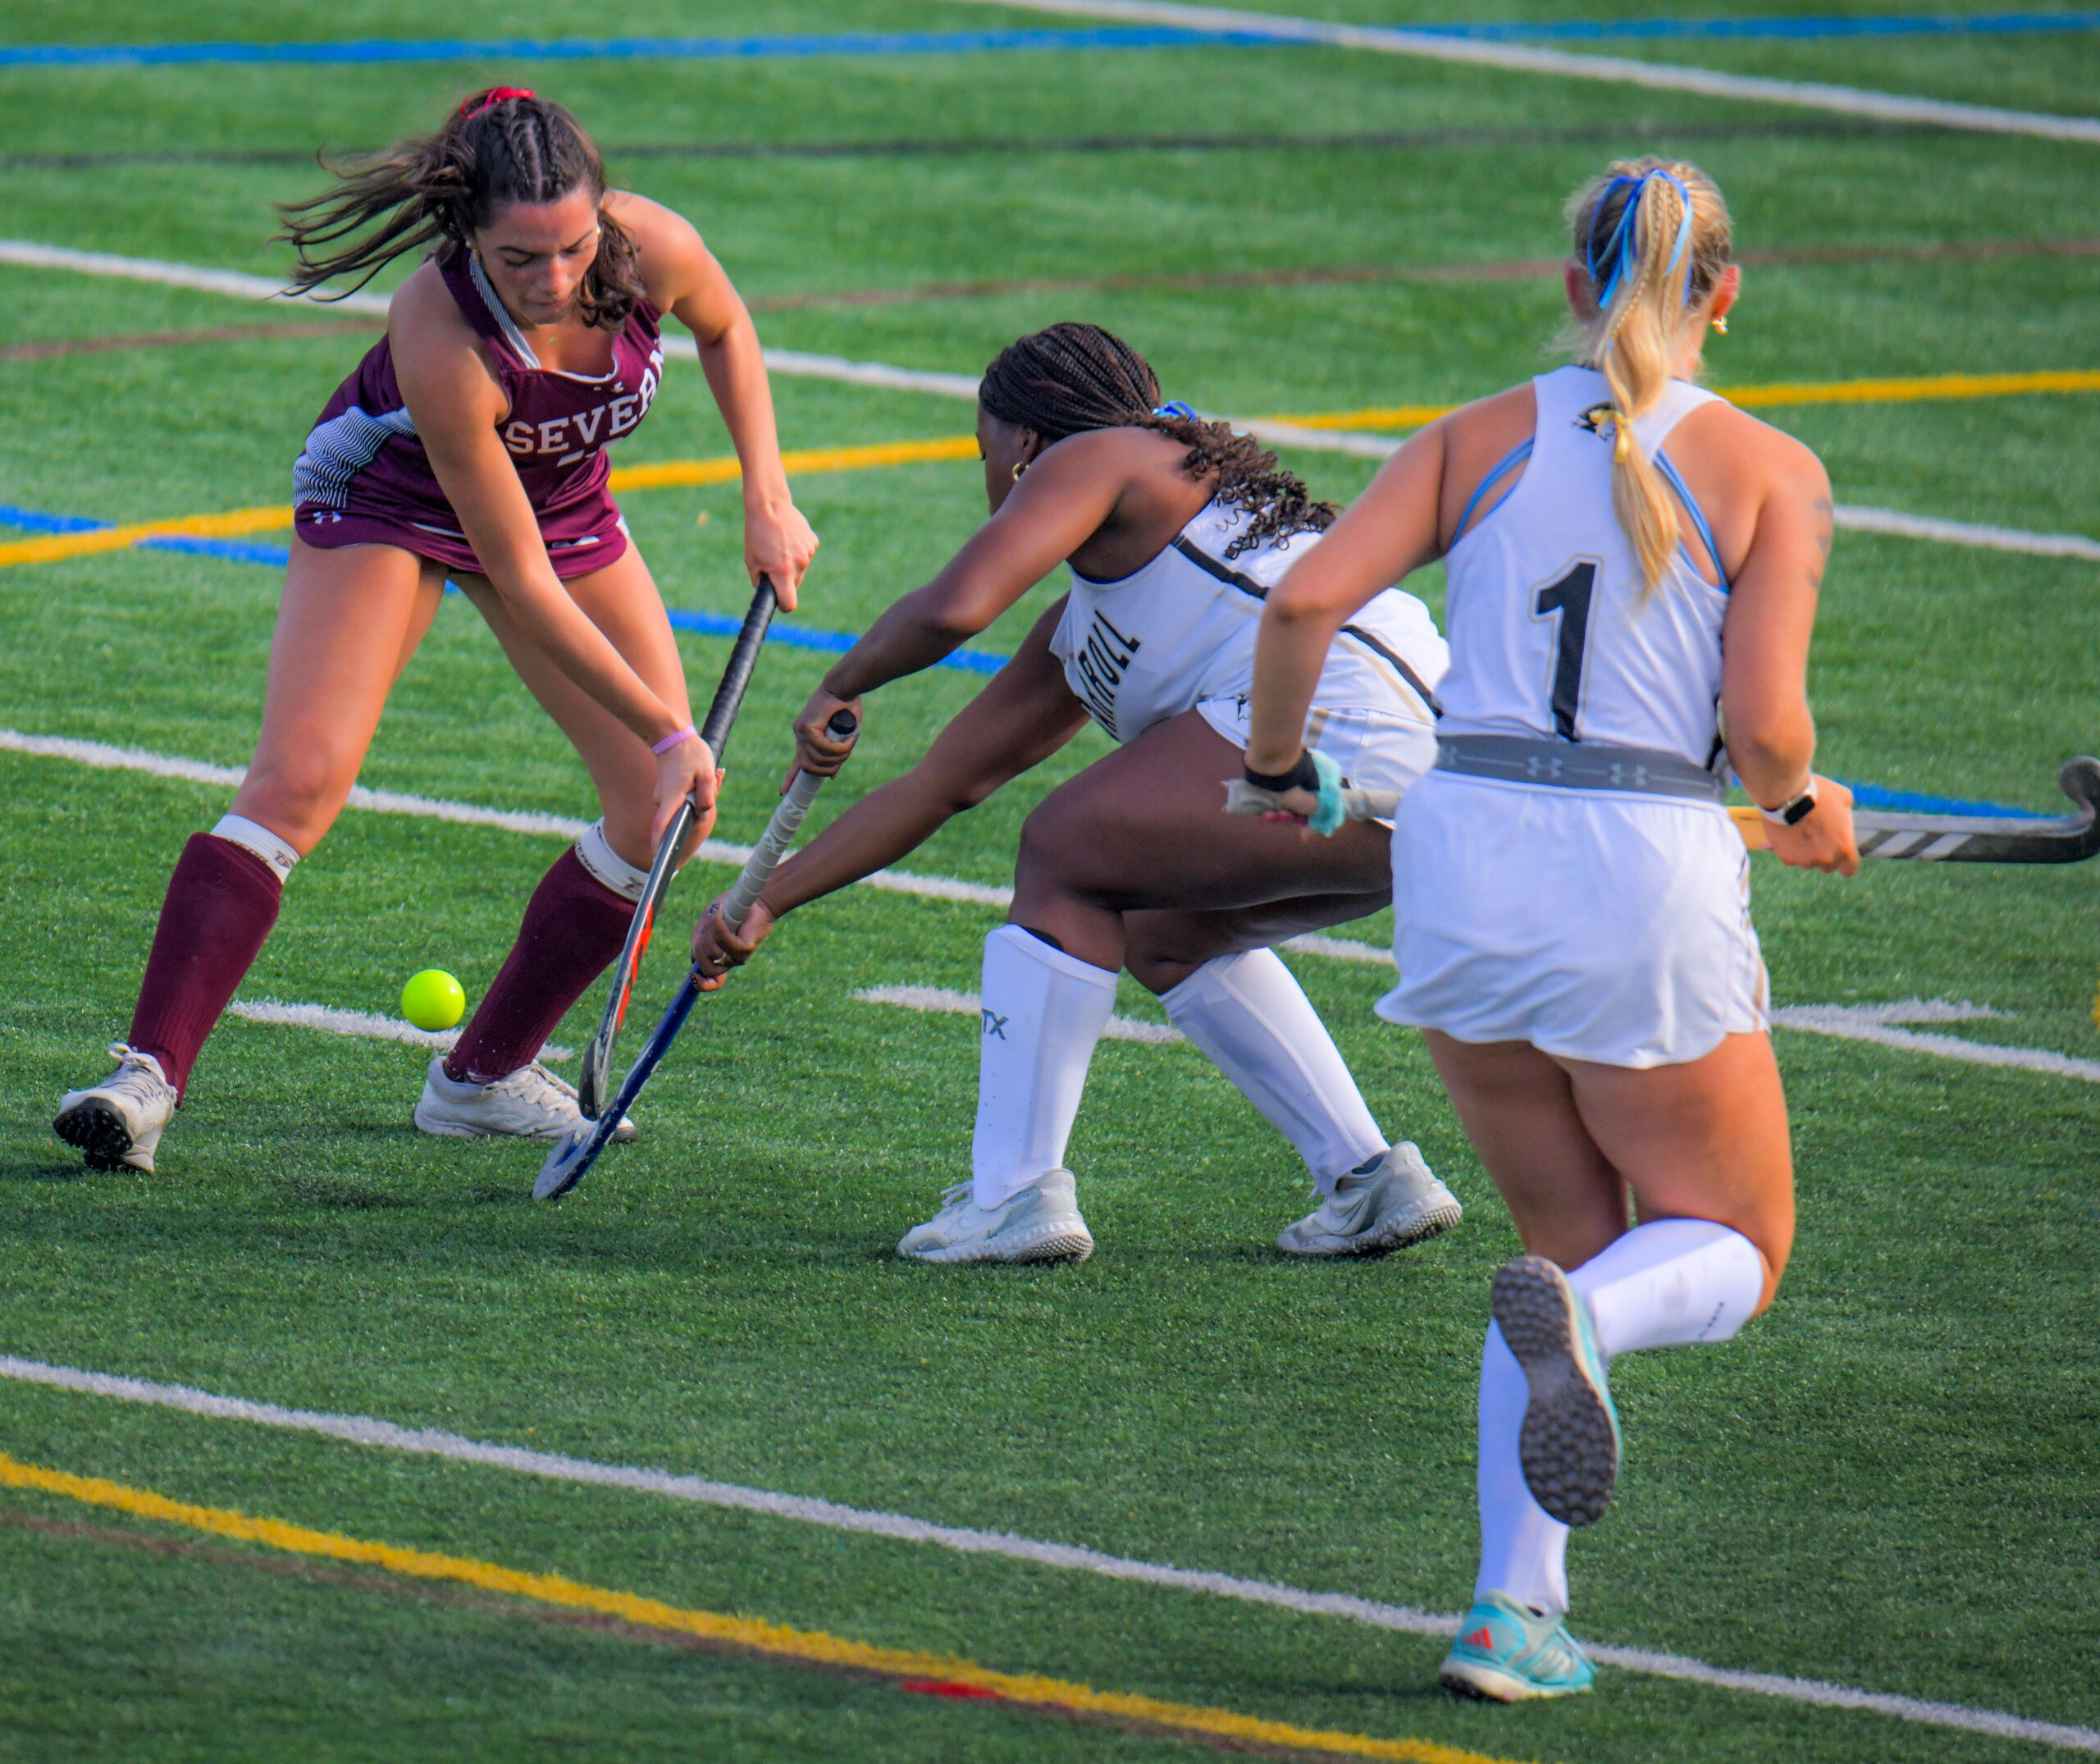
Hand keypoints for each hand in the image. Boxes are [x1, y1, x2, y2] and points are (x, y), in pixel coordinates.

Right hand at [651, 735, 720, 850]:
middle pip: (680, 817)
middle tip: (710, 786)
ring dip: (698, 799)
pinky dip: (693, 794)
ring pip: (684, 807)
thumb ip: (707, 796)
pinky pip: (682, 800)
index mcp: (673, 797)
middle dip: (698, 812)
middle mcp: (664, 800)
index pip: (662, 824)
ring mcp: (663, 797)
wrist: (672, 737)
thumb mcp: (706, 774)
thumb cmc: (691, 754)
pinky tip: (701, 777)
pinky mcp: (666, 793)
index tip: (658, 860)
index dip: (659, 843)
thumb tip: (704, 813)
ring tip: (707, 777)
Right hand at [691, 893, 776, 991]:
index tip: (694, 976)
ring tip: (717, 917)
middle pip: (705, 966)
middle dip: (701, 945)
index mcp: (716, 959)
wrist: (752, 900)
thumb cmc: (728, 909)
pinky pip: (724, 939)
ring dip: (710, 932)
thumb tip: (695, 958)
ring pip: (713, 952)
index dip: (700, 984)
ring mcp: (737, 957)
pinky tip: (720, 913)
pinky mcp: (746, 948)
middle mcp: (728, 961)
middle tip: (708, 925)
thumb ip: (699, 940)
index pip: (710, 982)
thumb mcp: (707, 924)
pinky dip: (718, 924)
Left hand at [745, 492, 817, 610]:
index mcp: (783, 572)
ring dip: (791, 563)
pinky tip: (787, 538)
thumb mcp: (751, 560)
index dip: (783, 605)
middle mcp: (799, 564)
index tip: (779, 603)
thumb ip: (759, 580)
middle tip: (772, 565)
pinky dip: (797, 550)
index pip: (790, 603)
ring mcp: (808, 552)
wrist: (770, 504)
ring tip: (778, 546)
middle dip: (785, 580)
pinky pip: (805, 553)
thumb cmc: (757, 533)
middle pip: (795, 585)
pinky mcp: (813, 541)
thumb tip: (766, 590)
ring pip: (800, 568)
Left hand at [788, 686, 862, 783]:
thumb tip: (831, 774)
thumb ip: (835, 753)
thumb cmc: (847, 708)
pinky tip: (847, 740)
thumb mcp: (842, 737)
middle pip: (810, 766)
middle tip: (845, 755)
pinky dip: (837, 748)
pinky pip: (822, 747)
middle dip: (830, 767)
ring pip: (818, 758)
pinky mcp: (807, 726)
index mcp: (806, 736)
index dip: (790, 778)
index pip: (795, 762)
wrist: (843, 686)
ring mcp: (801, 730)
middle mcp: (800, 734)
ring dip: (837, 757)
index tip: (783, 792)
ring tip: (849, 745)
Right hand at [1766, 775, 1857, 875]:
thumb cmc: (1818, 793)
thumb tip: (1843, 817)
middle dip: (1824, 855)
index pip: (1849, 868)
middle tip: (1817, 837)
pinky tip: (1788, 833)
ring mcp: (1805, 860)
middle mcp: (1826, 858)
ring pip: (1807, 862)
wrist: (1786, 794)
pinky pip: (1790, 857)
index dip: (1845, 861)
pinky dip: (1790, 849)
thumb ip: (1846, 814)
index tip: (1840, 853)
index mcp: (1844, 847)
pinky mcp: (1787, 858)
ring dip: (1806, 852)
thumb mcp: (1843, 798)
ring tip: (1800, 832)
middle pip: (1827, 866)